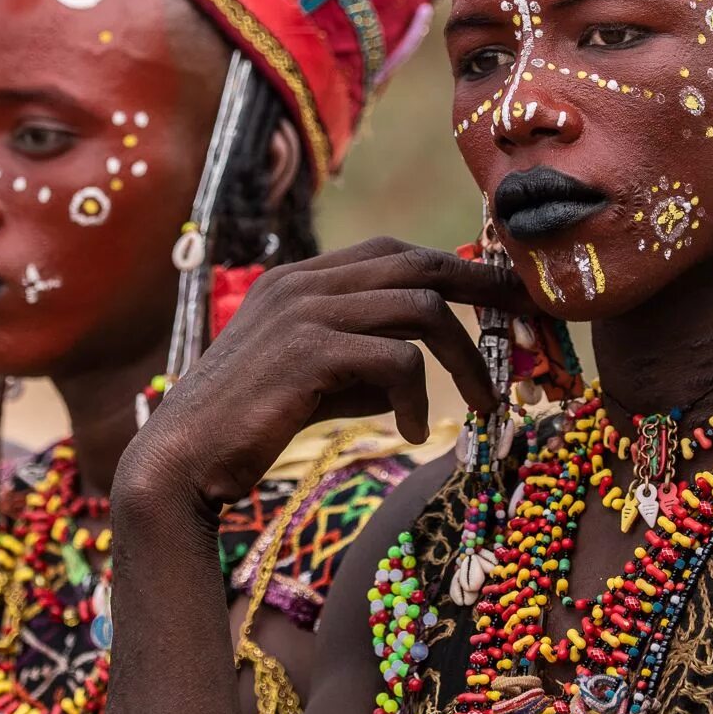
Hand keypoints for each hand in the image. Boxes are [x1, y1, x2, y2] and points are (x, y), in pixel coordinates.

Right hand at [119, 238, 529, 509]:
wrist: (183, 461)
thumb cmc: (252, 426)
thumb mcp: (318, 380)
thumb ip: (366, 358)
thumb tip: (424, 368)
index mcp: (303, 279)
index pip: (398, 252)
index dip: (458, 268)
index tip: (505, 295)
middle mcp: (304, 282)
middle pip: (419, 264)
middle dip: (484, 289)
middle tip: (529, 322)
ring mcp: (304, 311)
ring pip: (421, 309)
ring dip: (465, 359)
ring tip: (482, 402)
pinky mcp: (308, 352)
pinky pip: (397, 361)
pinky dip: (419, 399)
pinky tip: (413, 431)